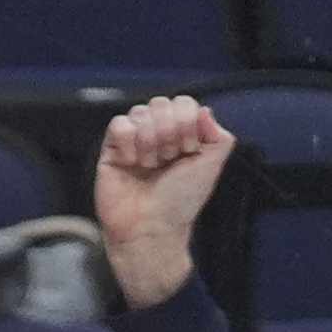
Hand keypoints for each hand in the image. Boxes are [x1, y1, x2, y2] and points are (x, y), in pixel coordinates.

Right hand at [95, 95, 235, 311]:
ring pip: (140, 112)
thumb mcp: (212, 167)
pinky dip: (129, 141)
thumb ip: (220, 137)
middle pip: (161, 103)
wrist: (152, 228)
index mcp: (181, 135)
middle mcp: (157, 135)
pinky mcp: (112, 150)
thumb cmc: (180, 202)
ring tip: (151, 166)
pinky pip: (118, 124)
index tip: (188, 150)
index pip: (183, 103)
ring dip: (150, 140)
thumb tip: (204, 110)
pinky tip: (132, 162)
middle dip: (169, 132)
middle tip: (169, 160)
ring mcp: (133, 141)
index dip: (187, 122)